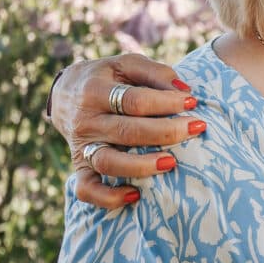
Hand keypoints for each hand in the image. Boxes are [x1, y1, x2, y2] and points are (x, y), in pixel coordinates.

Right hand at [50, 54, 205, 208]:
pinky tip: (135, 196)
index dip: (166, 103)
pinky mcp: (80, 167)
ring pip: (108, 162)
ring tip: (172, 163)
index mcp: (95, 90)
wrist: (66, 93)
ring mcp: (82, 147)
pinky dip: (107, 198)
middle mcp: (86, 120)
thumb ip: (156, 73)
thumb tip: (185, 91)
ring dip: (142, 166)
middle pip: (127, 132)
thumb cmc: (111, 79)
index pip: (134, 100)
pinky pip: (87, 189)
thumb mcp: (128, 64)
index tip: (192, 103)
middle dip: (166, 132)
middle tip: (197, 128)